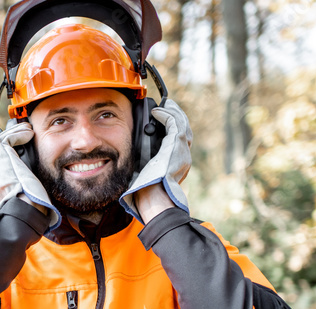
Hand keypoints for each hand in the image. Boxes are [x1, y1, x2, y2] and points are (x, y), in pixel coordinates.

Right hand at [0, 121, 58, 228]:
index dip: (4, 154)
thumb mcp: (29, 196)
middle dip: (5, 140)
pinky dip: (17, 134)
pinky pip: (5, 140)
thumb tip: (36, 180)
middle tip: (19, 132)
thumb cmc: (33, 207)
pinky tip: (29, 133)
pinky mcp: (0, 158)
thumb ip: (28, 187)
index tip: (16, 146)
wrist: (26, 207)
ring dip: (13, 133)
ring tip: (27, 129)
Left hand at [120, 99, 191, 222]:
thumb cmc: (145, 190)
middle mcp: (182, 156)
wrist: (152, 196)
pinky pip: (174, 124)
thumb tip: (131, 157)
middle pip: (184, 129)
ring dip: (173, 112)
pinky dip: (166, 115)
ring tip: (165, 105)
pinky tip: (157, 112)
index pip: (179, 140)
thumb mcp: (144, 172)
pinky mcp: (177, 145)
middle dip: (176, 116)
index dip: (173, 128)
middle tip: (167, 107)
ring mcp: (182, 150)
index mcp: (176, 163)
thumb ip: (144, 162)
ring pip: (182, 124)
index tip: (163, 119)